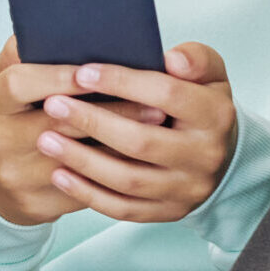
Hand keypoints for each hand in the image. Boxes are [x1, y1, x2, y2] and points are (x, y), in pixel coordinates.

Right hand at [0, 33, 172, 225]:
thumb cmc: (17, 114)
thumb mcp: (13, 79)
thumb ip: (27, 51)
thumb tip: (60, 29)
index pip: (21, 83)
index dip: (58, 76)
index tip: (95, 72)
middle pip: (56, 122)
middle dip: (109, 110)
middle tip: (153, 102)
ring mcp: (16, 174)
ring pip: (76, 158)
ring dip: (121, 141)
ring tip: (157, 125)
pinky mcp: (35, 203)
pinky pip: (83, 188)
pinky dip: (115, 171)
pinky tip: (143, 157)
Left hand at [29, 42, 238, 222]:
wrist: (222, 154)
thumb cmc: (202, 103)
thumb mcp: (208, 72)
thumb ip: (194, 58)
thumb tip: (172, 59)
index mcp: (215, 115)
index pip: (166, 95)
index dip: (123, 82)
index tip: (82, 72)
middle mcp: (205, 156)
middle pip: (141, 142)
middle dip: (92, 122)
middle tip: (52, 105)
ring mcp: (188, 189)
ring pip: (128, 180)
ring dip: (83, 161)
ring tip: (47, 140)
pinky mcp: (170, 212)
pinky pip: (124, 209)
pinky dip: (89, 194)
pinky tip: (60, 175)